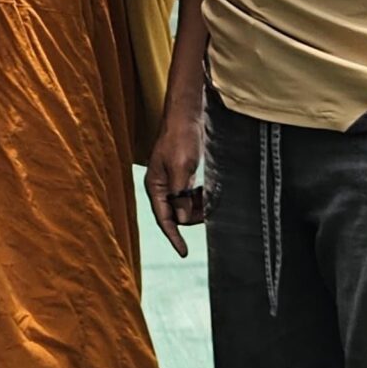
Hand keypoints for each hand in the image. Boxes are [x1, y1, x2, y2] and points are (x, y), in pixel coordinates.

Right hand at [145, 100, 204, 257]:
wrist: (185, 115)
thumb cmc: (180, 138)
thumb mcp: (181, 167)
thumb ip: (180, 194)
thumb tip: (180, 219)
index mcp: (155, 186)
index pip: (163, 218)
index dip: (173, 237)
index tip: (183, 253)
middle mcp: (161, 186)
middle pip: (174, 214)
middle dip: (191, 217)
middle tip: (210, 214)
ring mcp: (171, 180)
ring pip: (183, 205)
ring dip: (197, 208)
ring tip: (211, 203)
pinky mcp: (181, 174)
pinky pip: (189, 195)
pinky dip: (199, 198)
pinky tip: (208, 194)